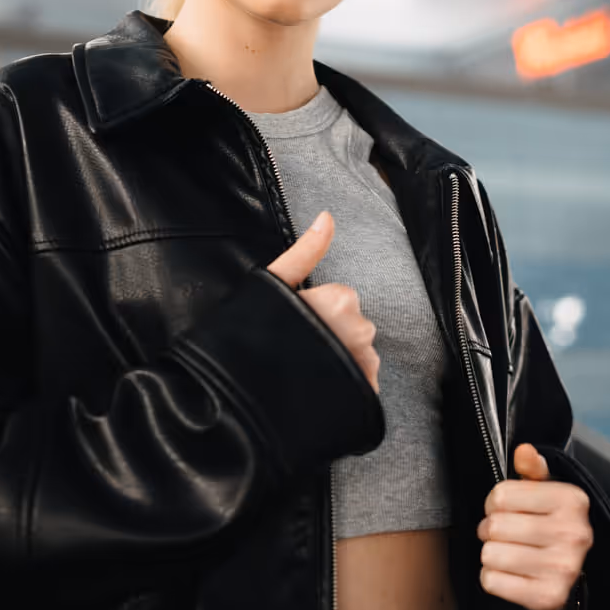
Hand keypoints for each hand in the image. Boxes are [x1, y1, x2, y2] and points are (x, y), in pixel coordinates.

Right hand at [267, 210, 379, 390]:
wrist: (244, 394)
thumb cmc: (253, 333)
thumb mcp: (275, 282)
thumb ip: (306, 250)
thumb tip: (327, 215)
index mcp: (341, 299)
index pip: (339, 302)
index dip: (314, 315)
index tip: (293, 327)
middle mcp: (361, 329)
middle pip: (352, 329)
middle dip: (331, 338)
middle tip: (297, 352)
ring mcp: (365, 363)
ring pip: (359, 356)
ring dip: (340, 363)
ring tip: (306, 374)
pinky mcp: (364, 393)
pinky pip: (364, 385)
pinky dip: (347, 388)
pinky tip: (320, 391)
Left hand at [476, 443, 591, 609]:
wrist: (576, 580)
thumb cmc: (552, 528)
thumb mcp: (548, 493)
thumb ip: (533, 469)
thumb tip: (524, 451)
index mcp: (573, 501)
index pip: (501, 495)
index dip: (495, 502)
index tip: (509, 511)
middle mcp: (573, 534)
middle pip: (495, 526)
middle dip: (492, 530)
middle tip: (506, 535)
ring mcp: (562, 568)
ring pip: (490, 554)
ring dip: (492, 555)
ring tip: (509, 554)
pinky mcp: (548, 597)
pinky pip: (491, 581)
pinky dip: (493, 578)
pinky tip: (512, 575)